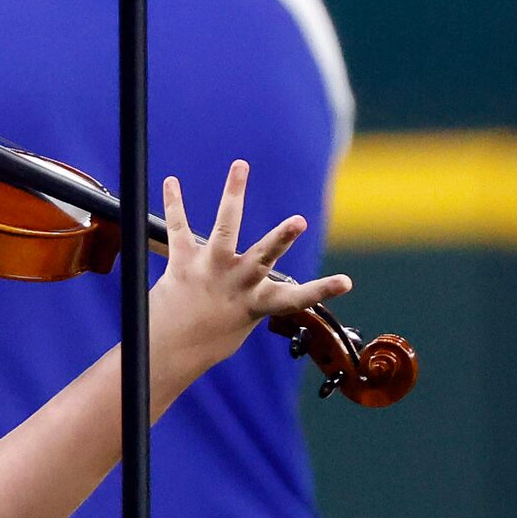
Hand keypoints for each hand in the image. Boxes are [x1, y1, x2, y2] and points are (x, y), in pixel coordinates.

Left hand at [149, 161, 352, 380]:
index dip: (323, 290)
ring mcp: (209, 271)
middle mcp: (237, 284)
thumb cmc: (210, 336)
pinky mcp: (182, 264)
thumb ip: (250, 294)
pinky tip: (171, 181)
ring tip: (241, 166)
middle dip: (282, 238)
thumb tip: (252, 276)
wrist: (170, 350)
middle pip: (264, 256)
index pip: (297, 299)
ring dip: (234, 194)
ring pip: (225, 229)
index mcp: (257, 304)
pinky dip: (174, 203)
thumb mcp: (240, 320)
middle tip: (299, 220)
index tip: (346, 282)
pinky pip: (178, 229)